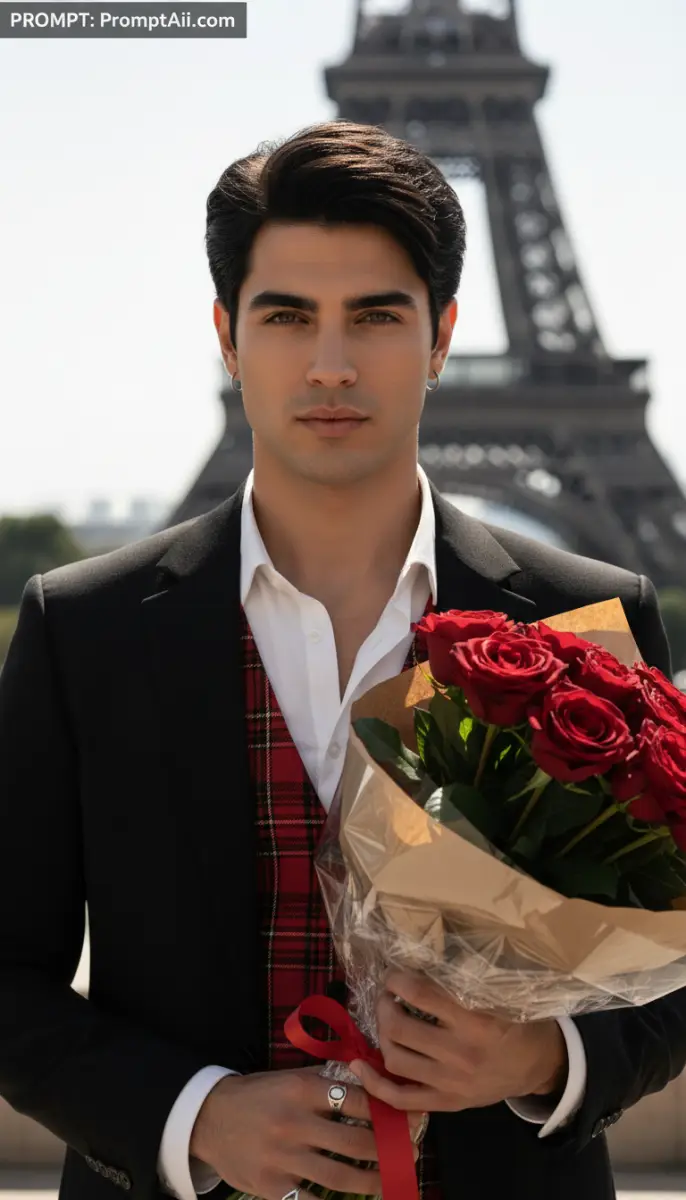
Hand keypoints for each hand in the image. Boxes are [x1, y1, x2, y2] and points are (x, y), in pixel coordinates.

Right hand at [189, 1066, 424, 1199]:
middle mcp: (292, 1123)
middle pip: (354, 1142)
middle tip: (408, 1153)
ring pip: (339, 1176)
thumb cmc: (259, 1095)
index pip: (355, 1101)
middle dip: (388, 1150)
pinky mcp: (269, 1186)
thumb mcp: (290, 1079)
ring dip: (372, 1181)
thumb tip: (372, 1089)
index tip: (408, 1119)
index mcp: (300, 1090)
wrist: (209, 1118)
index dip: (386, 1112)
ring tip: (391, 1181)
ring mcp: (281, 1158)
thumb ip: (327, 1085)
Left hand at [350, 971, 567, 1114]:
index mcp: (476, 1022)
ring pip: (395, 1059)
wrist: (539, 1066)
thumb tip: (420, 957)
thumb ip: (465, 982)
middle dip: (384, 1006)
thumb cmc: (518, 1021)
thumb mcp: (501, 995)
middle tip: (386, 995)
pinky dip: (374, 1083)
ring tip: (385, 1018)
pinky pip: (401, 1098)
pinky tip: (358, 1065)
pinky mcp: (446, 1103)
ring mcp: (451, 1083)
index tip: (393, 974)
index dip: (398, 980)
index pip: (422, 995)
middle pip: (400, 1028)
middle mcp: (460, 1054)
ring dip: (381, 1034)